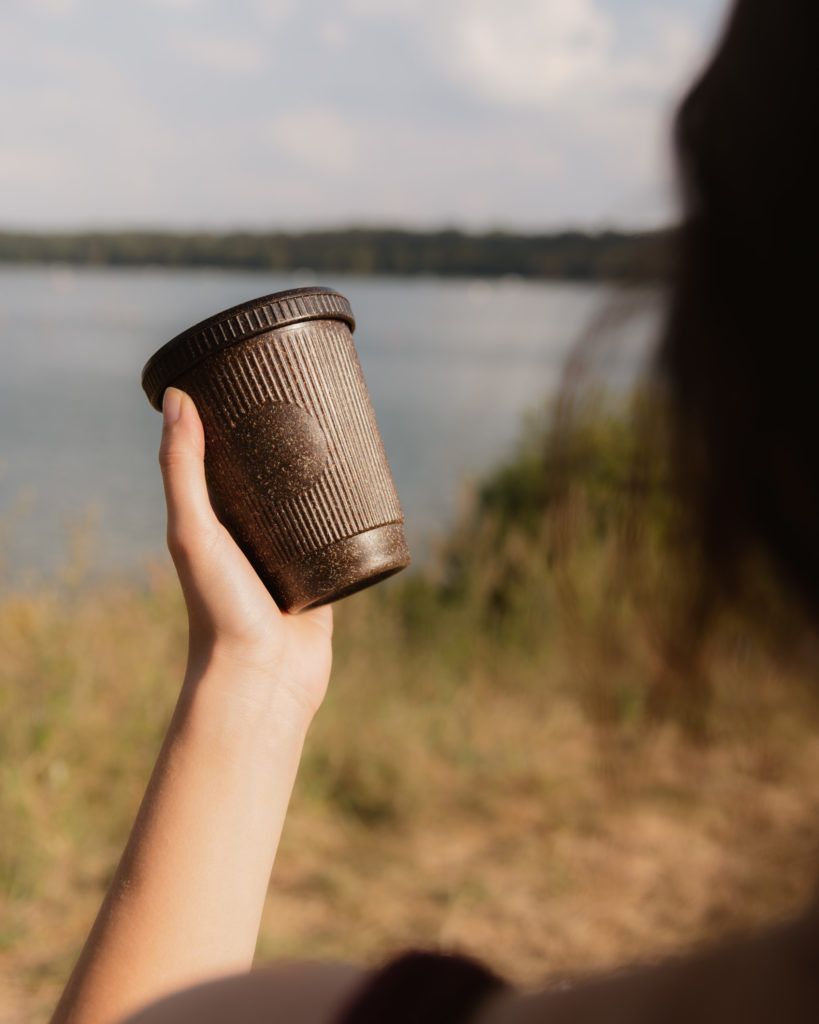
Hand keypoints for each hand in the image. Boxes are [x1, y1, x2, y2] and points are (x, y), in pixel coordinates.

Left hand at [158, 387, 332, 722]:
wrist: (264, 678)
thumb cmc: (218, 609)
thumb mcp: (193, 532)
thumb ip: (182, 471)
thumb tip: (176, 398)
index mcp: (216, 521)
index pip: (224, 458)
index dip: (236, 421)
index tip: (253, 379)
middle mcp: (252, 534)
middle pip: (273, 475)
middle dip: (288, 441)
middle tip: (311, 398)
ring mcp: (291, 554)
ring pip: (311, 500)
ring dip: (323, 472)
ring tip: (344, 431)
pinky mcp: (326, 573)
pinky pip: (343, 531)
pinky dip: (352, 507)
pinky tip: (368, 481)